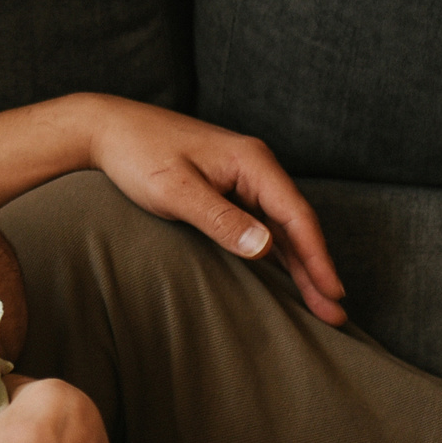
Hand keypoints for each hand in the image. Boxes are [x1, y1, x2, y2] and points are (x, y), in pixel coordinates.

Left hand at [84, 96, 347, 324]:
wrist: (106, 128)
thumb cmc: (138, 154)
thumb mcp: (176, 189)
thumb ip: (220, 218)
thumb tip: (266, 249)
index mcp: (252, 162)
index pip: (296, 216)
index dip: (317, 257)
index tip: (332, 291)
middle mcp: (255, 168)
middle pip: (295, 225)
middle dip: (316, 270)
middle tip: (335, 314)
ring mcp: (241, 179)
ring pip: (279, 228)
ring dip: (298, 265)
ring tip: (318, 304)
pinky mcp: (224, 189)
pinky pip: (259, 225)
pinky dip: (274, 252)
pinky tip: (283, 277)